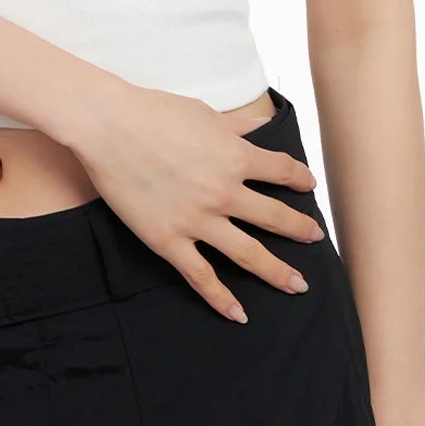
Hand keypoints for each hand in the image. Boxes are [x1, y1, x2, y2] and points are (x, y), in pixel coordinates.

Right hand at [66, 83, 323, 320]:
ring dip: (277, 271)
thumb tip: (261, 124)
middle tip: (316, 238)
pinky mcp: (169, 241)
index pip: (283, 171)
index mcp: (236, 156)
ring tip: (298, 285)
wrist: (108, 126)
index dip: (300, 179)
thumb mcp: (204, 113)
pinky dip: (222, 298)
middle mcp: (224, 192)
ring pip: (249, 254)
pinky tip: (239, 313)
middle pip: (276, 217)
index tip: (308, 185)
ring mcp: (198, 220)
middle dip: (300, 230)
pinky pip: (202, 277)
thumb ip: (236, 125)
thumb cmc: (153, 111)